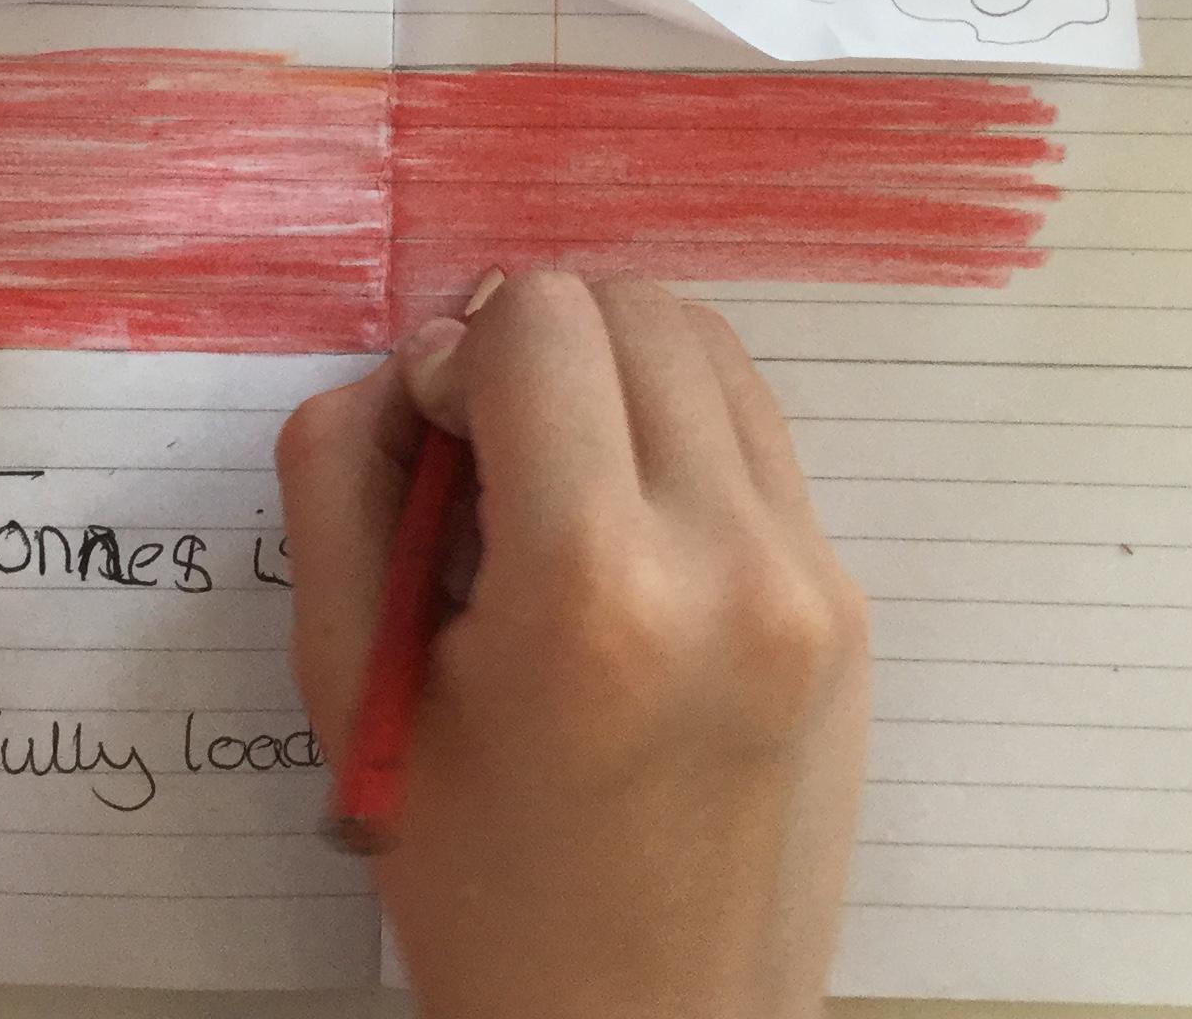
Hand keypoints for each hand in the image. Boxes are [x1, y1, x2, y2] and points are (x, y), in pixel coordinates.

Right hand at [276, 272, 868, 1018]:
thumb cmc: (482, 884)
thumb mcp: (352, 686)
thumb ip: (343, 482)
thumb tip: (410, 361)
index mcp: (594, 585)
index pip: (538, 320)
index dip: (455, 352)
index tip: (427, 437)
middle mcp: (729, 559)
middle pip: (630, 308)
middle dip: (534, 344)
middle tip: (480, 448)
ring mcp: (810, 579)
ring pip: (708, 349)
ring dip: (614, 375)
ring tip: (556, 485)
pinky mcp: (849, 603)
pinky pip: (756, 438)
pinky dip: (678, 438)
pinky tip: (625, 535)